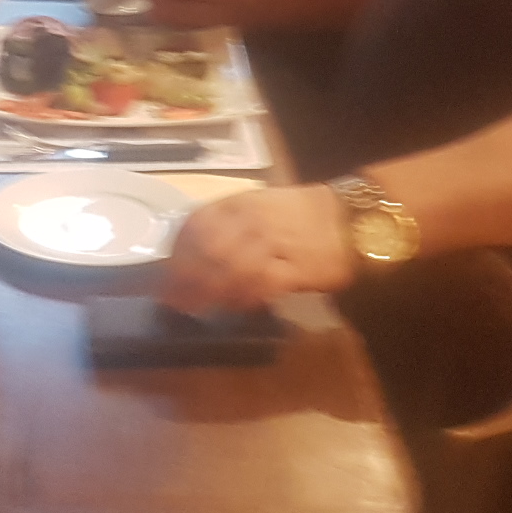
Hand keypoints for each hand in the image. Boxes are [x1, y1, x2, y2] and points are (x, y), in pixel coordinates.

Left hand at [161, 185, 356, 311]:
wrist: (348, 221)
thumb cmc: (299, 216)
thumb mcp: (259, 206)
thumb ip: (227, 224)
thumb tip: (192, 250)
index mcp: (240, 203)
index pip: (197, 225)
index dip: (177, 252)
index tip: (163, 274)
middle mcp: (252, 221)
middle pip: (207, 252)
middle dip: (185, 278)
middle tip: (171, 300)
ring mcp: (273, 245)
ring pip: (229, 270)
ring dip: (207, 292)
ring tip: (192, 308)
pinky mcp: (294, 269)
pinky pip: (260, 286)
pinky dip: (242, 299)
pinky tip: (233, 307)